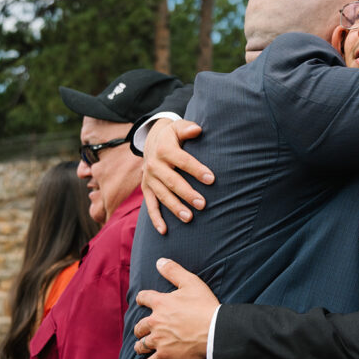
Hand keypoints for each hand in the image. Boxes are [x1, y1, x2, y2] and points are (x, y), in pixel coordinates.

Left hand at [134, 258, 218, 358]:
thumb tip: (159, 261)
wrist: (215, 331)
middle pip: (139, 325)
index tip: (143, 301)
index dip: (142, 299)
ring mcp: (158, 341)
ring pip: (141, 344)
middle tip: (144, 329)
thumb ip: (173, 271)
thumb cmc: (205, 306)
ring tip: (143, 346)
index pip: (143, 298)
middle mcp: (155, 322)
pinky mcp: (165, 356)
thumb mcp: (191, 283)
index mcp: (160, 303)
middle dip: (141, 327)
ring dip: (141, 345)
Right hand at [142, 119, 214, 233]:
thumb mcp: (178, 128)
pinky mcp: (146, 189)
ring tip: (189, 218)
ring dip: (175, 208)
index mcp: (164, 149)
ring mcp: (149, 179)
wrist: (151, 141)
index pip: (183, 161)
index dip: (197, 170)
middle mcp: (154, 165)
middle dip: (187, 193)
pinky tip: (164, 231)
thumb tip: (197, 129)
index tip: (211, 179)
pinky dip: (156, 219)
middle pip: (172, 181)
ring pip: (162, 195)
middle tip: (203, 204)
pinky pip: (150, 205)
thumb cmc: (173, 136)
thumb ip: (187, 128)